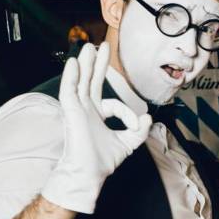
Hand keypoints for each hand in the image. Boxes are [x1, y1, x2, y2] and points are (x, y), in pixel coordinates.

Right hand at [41, 42, 151, 213]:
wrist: (89, 174)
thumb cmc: (103, 161)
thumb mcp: (128, 144)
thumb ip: (139, 131)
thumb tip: (149, 116)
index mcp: (97, 115)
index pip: (115, 104)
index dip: (129, 114)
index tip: (137, 124)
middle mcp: (86, 109)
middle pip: (92, 81)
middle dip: (99, 63)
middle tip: (103, 45)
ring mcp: (77, 109)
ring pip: (81, 81)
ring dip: (86, 63)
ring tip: (89, 46)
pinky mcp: (71, 112)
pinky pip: (69, 90)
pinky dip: (71, 76)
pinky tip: (75, 62)